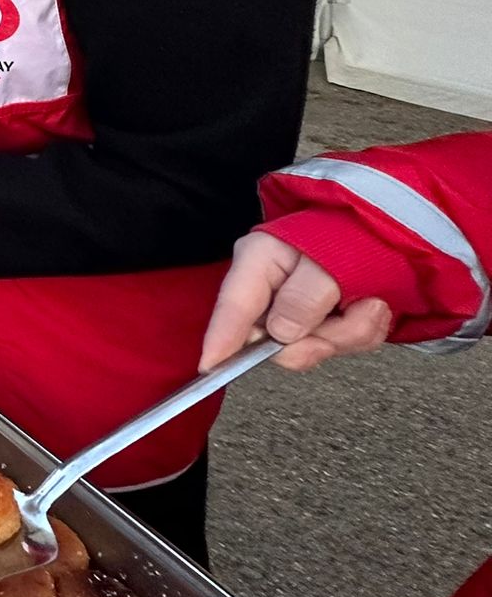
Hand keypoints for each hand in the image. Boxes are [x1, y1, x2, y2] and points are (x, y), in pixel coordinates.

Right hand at [200, 229, 393, 372]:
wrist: (385, 231)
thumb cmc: (351, 232)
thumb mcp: (329, 258)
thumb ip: (304, 297)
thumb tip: (280, 334)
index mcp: (258, 260)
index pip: (233, 307)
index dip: (220, 339)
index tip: (210, 366)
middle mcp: (270, 289)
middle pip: (276, 340)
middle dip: (320, 338)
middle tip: (348, 318)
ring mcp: (294, 309)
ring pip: (312, 347)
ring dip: (350, 333)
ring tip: (369, 303)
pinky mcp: (319, 322)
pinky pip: (338, 346)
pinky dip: (362, 332)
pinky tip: (370, 308)